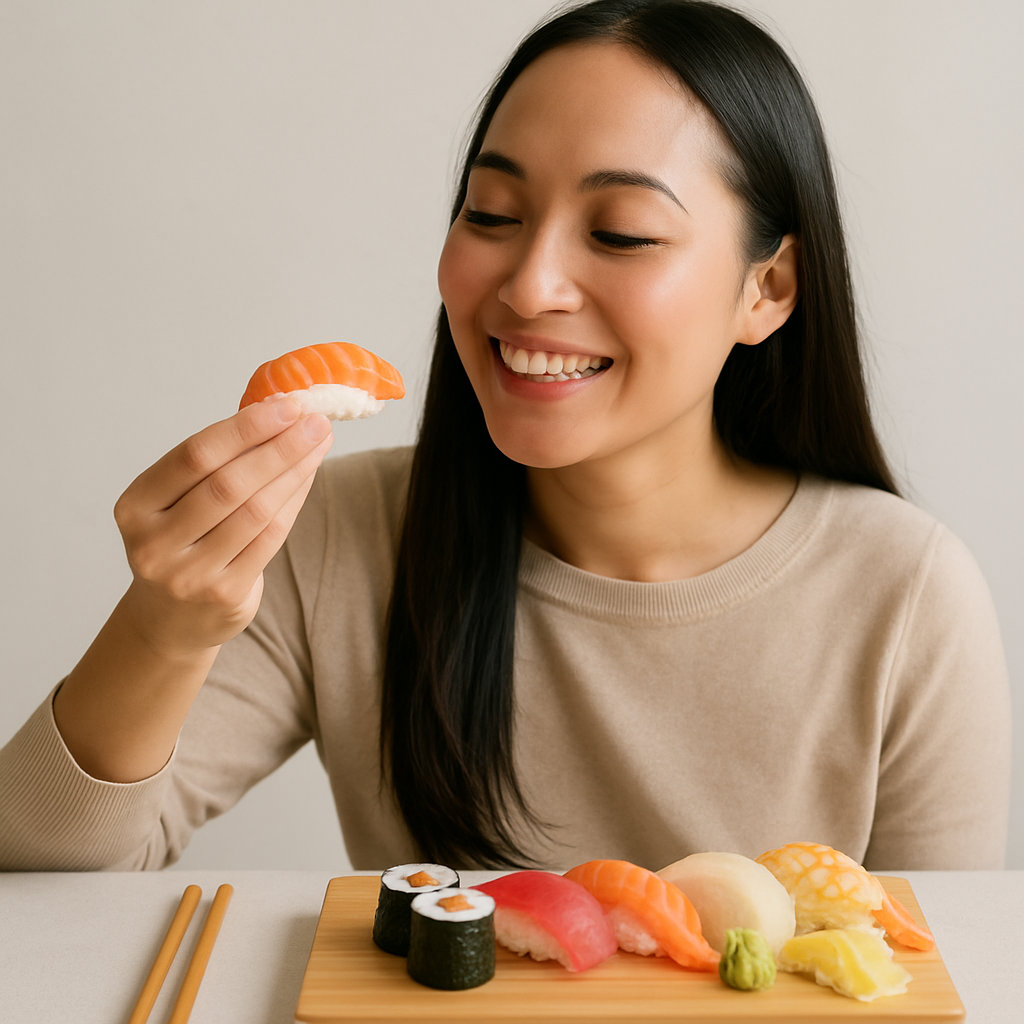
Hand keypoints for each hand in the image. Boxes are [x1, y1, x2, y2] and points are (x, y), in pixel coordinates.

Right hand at [113, 396, 332, 655]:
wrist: (170, 620)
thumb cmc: (182, 541)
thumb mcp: (176, 501)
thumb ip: (214, 462)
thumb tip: (278, 411)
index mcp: (135, 506)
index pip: (195, 455)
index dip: (245, 428)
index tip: (287, 405)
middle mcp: (155, 542)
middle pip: (229, 483)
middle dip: (279, 447)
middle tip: (315, 422)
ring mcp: (188, 574)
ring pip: (256, 511)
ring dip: (294, 471)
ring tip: (319, 443)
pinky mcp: (224, 595)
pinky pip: (271, 538)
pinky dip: (294, 501)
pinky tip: (308, 476)